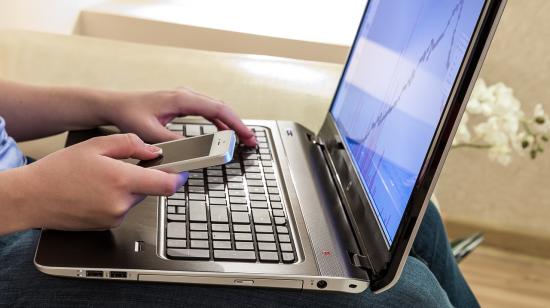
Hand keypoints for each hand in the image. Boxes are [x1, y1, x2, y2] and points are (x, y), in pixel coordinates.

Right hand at [14, 134, 186, 230]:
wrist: (31, 198)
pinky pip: (123, 209)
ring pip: (136, 199)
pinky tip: (96, 192)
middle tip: (122, 167)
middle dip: (144, 177)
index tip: (183, 171)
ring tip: (101, 179)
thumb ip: (130, 144)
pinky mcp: (108, 226)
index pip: (166, 185)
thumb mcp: (96, 145)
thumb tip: (154, 151)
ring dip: (128, 189)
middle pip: (150, 190)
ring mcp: (115, 217)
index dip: (179, 178)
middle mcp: (121, 203)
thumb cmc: (59, 171)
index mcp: (122, 180)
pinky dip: (117, 199)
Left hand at [107, 88, 256, 145]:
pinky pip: (207, 111)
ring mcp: (185, 97)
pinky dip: (219, 121)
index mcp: (182, 99)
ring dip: (230, 123)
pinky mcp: (182, 103)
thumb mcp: (150, 133)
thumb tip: (194, 150)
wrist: (115, 105)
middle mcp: (186, 95)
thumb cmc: (129, 114)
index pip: (217, 109)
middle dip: (238, 124)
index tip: (246, 135)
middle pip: (222, 108)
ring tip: (242, 138)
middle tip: (250, 141)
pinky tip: (223, 132)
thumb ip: (173, 141)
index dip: (235, 123)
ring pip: (216, 109)